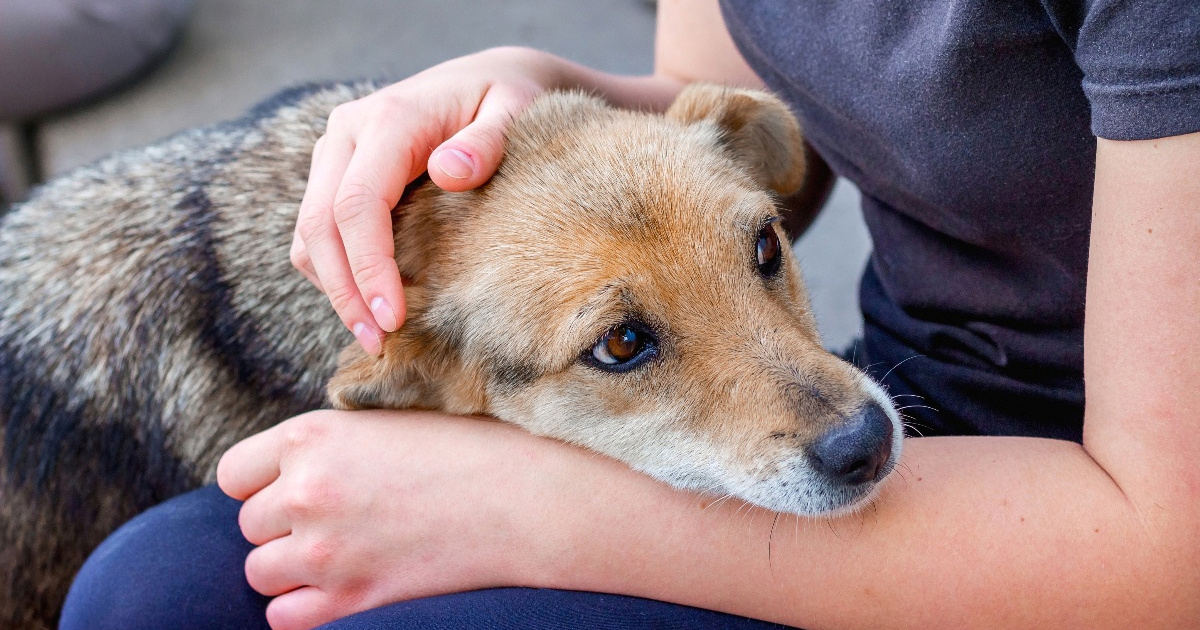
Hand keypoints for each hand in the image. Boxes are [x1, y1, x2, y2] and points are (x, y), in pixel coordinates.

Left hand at [216, 410, 562, 629]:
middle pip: (249, 525)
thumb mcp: (386, 423)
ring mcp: (324, 551)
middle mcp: (306, 492)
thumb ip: (328, 444)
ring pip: (260, 573)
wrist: (524, 498)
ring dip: (292, 568)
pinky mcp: (350, 599)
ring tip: (343, 554)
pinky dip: (305, 608)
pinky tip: (343, 588)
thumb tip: (288, 471)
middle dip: (283, 526)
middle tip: (337, 521)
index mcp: (312, 436)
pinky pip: (283, 617)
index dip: (261, 483)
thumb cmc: (467, 450)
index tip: (293, 488)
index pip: (234, 474)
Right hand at [290, 47, 562, 353]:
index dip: (369, 267)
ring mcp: (335, 153)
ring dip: (333, 288)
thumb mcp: (513, 110)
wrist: (487, 80)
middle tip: (379, 342)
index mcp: (389, 119)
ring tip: (375, 335)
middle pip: (319, 225)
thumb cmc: (506, 100)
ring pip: (308, 233)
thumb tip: (450, 172)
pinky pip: (317, 232)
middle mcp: (347, 133)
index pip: (357, 204)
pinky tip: (371, 302)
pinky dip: (335, 271)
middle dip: (344, 291)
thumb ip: (487, 141)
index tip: (393, 318)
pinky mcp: (335, 174)